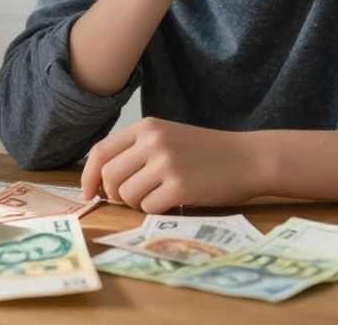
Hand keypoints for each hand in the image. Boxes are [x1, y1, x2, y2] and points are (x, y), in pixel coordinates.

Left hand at [80, 118, 263, 213]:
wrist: (248, 158)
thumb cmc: (206, 152)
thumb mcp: (168, 137)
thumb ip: (137, 151)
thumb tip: (101, 179)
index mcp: (146, 127)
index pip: (101, 152)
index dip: (88, 175)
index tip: (88, 193)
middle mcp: (153, 142)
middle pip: (109, 176)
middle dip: (113, 195)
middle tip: (127, 199)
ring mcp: (166, 163)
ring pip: (127, 195)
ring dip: (136, 203)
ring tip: (157, 197)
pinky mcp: (180, 187)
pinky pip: (148, 208)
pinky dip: (155, 210)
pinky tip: (172, 202)